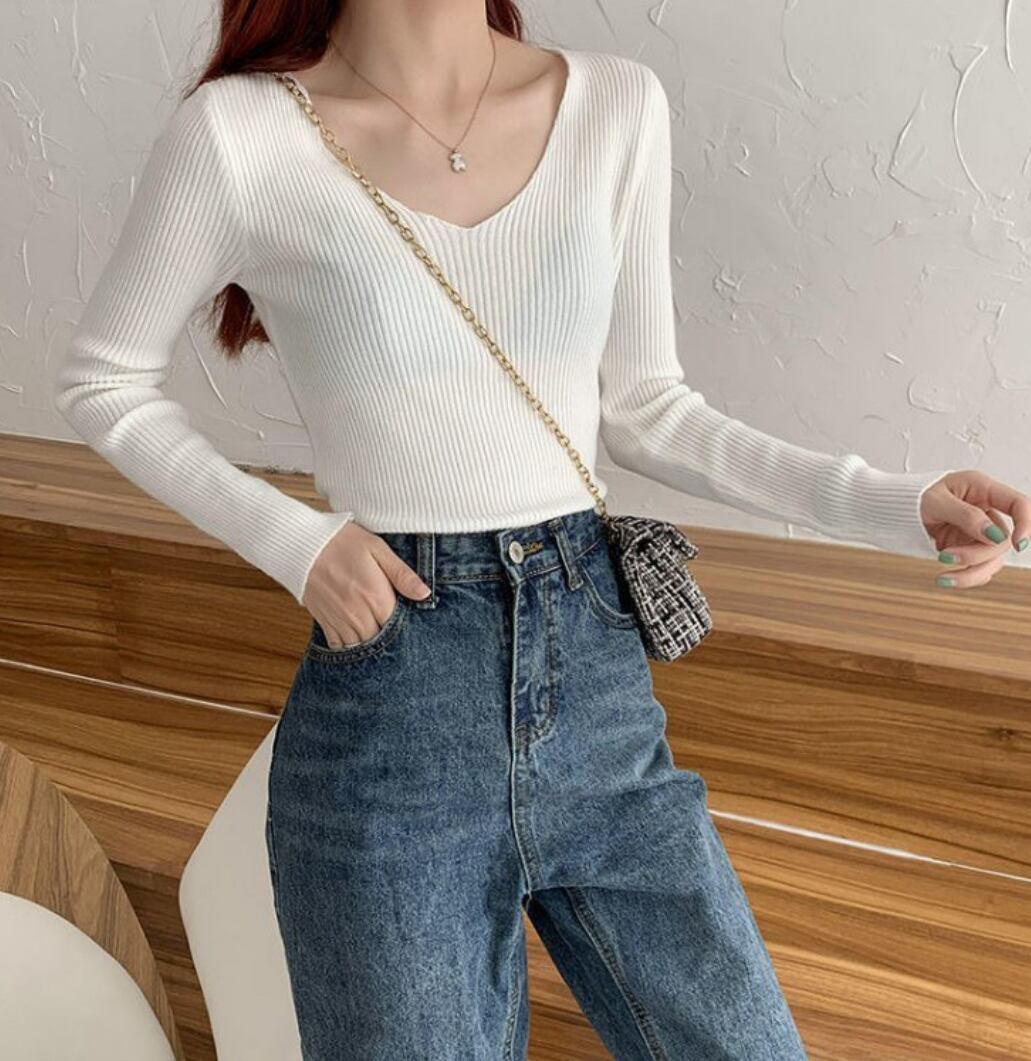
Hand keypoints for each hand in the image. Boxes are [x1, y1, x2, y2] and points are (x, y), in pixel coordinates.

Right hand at [301, 521, 431, 645]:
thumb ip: (402, 574)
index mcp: (376, 597)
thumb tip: (425, 594)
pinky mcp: (324, 621)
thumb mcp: (377, 549)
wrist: (302, 544)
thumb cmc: (342, 542)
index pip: (399, 626)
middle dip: (389, 638)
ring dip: (370, 643)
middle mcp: (358, 614)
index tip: (411, 621)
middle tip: (395, 628)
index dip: (407, 626)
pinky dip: (349, 646)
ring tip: (377, 634)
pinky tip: (356, 637)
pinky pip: (339, 645)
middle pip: (381, 640)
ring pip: (361, 646)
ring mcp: (339, 620)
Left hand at [920, 470, 1030, 587]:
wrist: (894, 510)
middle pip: (1001, 541)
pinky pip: (979, 568)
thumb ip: (965, 515)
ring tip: (942, 578)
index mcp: (982, 489)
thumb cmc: (913, 496)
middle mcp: (986, 511)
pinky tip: (946, 579)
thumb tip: (993, 534)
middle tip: (943, 556)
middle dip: (976, 555)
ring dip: (971, 573)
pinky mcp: (969, 548)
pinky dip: (966, 577)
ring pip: (992, 559)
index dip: (1026, 524)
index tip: (1019, 545)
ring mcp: (979, 532)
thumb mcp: (935, 501)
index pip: (1019, 504)